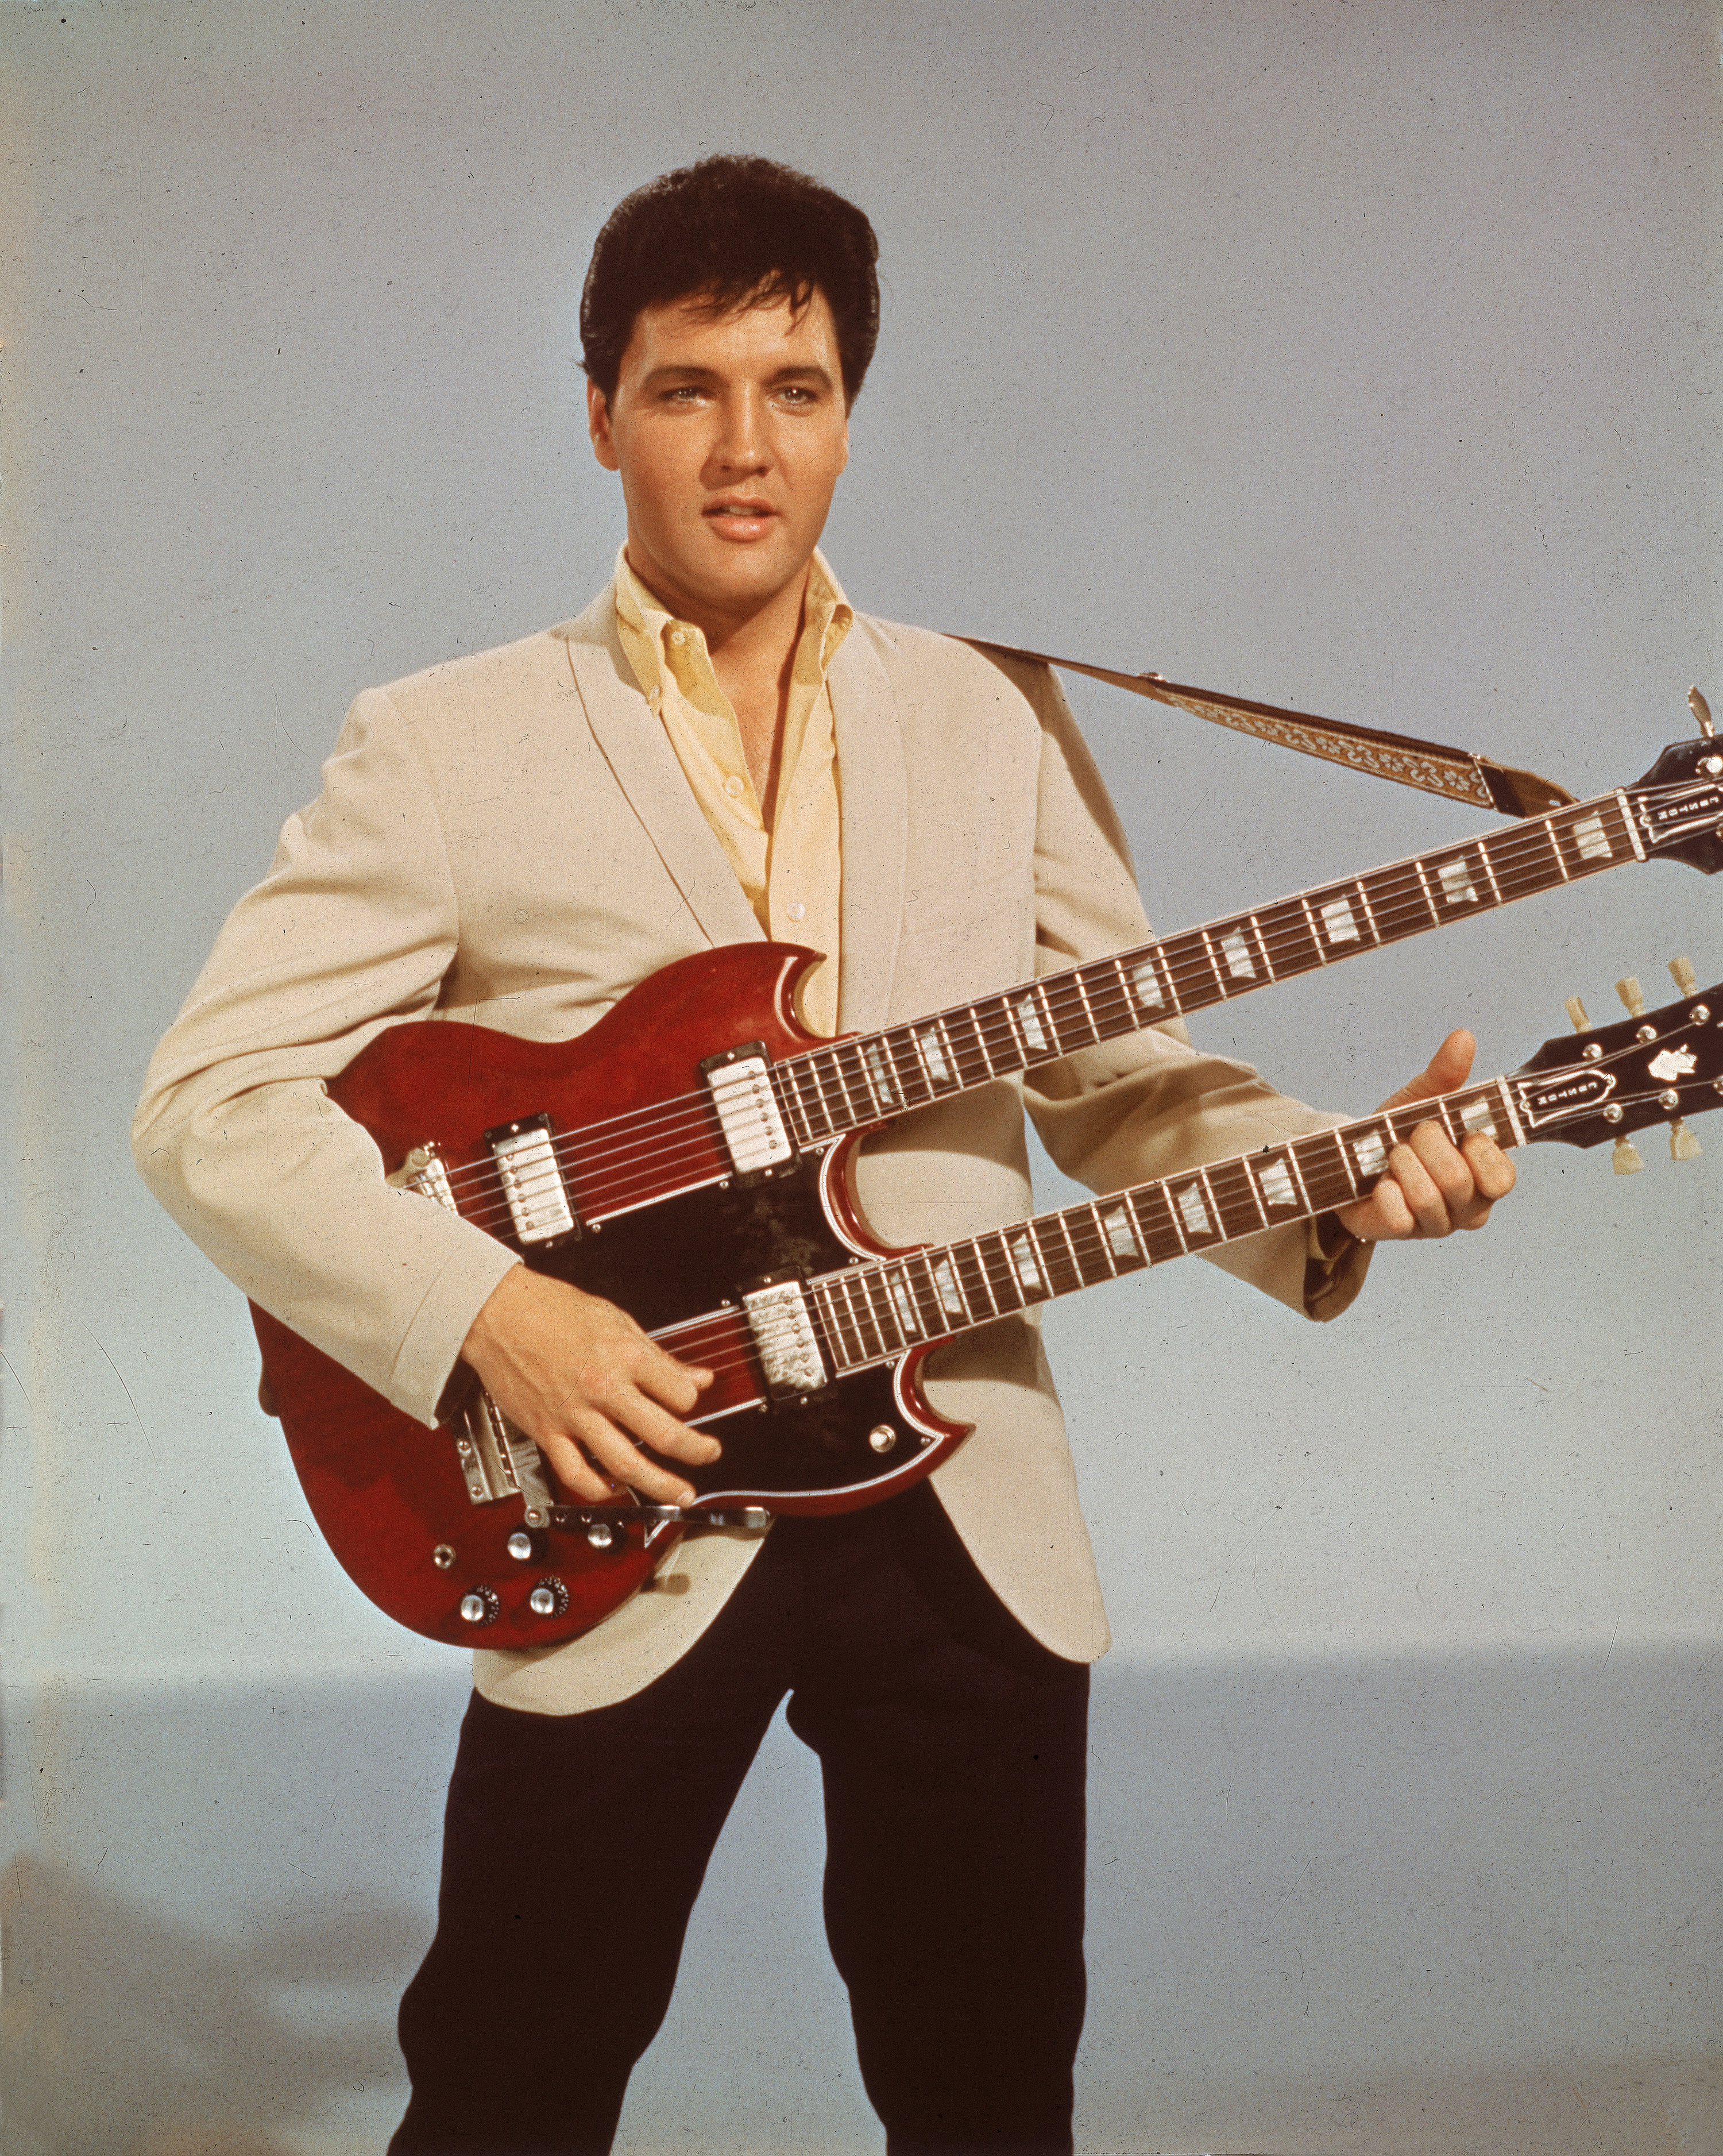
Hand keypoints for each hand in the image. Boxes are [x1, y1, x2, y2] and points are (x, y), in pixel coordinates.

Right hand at [459, 1265, 717, 1504]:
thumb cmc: (551, 1309)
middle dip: (696, 1451)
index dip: (693, 1402)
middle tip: (708, 1456)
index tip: (692, 1404)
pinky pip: (575, 1473)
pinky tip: (613, 1488)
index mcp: (626, 1356)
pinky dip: (597, 1488)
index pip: (681, 1395)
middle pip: (664, 1434)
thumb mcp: (617, 1320)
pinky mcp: (546, 1430)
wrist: (498, 1312)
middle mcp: (603, 1388)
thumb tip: (697, 1376)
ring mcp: (574, 1414)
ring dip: (659, 1484)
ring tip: (678, 1494)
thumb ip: (658, 1356)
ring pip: (625, 1463)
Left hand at [1333, 1029, 1515, 1241]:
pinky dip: (1384, 1191)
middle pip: (1458, 1180)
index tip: (1455, 1129)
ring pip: (1428, 1197)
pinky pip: (1400, 1216)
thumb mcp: (1421, 1099)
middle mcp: (1469, 1206)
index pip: (1502, 1176)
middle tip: (1411, 1136)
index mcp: (1486, 1174)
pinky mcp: (1403, 1233)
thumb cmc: (1397, 1132)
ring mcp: (1438, 1224)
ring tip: (1392, 1156)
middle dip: (1426, 1146)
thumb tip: (1463, 1037)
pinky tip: (1379, 1183)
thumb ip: (1445, 1073)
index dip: (1477, 1149)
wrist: (1348, 1159)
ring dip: (1401, 1165)